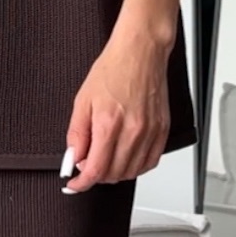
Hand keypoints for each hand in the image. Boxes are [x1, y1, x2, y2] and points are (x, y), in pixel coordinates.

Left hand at [63, 23, 170, 189]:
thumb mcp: (83, 101)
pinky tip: (126, 157)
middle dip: (96, 175)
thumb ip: (77, 135)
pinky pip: (150, 162)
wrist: (140, 52)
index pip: (94, 170)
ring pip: (131, 172)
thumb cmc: (113, 69)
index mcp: (109, 124)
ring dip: (115, 173)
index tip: (74, 184)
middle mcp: (133, 131)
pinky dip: (136, 167)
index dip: (81, 183)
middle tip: (87, 164)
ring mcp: (150, 132)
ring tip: (106, 159)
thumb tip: (73, 159)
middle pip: (113, 174)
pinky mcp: (162, 130)